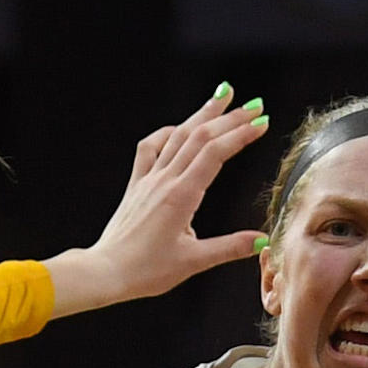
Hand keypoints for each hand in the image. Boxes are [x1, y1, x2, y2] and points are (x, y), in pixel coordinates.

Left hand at [44, 88, 270, 316]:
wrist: (106, 271)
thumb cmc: (144, 270)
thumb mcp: (193, 262)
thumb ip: (229, 248)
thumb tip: (260, 240)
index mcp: (181, 196)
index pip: (215, 154)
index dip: (240, 135)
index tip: (262, 123)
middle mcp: (165, 180)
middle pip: (200, 136)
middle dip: (230, 117)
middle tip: (254, 105)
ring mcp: (149, 179)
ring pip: (178, 135)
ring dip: (202, 114)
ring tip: (223, 96)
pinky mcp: (137, 184)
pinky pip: (150, 148)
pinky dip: (167, 133)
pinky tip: (177, 128)